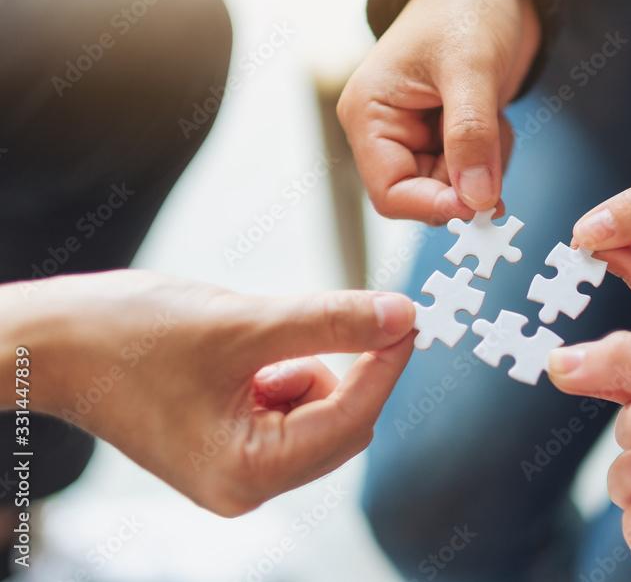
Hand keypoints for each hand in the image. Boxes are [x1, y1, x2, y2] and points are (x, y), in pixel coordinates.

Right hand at [2, 270, 414, 515]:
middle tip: (359, 313)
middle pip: (342, 425)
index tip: (410, 316)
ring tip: (261, 337)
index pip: (351, 418)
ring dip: (316, 366)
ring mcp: (235, 468)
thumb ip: (329, 322)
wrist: (51, 343)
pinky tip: (251, 350)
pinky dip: (290, 371)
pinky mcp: (227, 443)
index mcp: (247, 473)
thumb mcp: (243, 324)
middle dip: (353, 367)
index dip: (387, 363)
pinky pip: (288, 408)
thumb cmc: (126, 338)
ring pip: (319, 413)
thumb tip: (399, 316)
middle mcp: (245, 486)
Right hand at [338, 0, 540, 222]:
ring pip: (456, 188)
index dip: (436, 206)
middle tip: (496, 141)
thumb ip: (471, 136)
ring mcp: (417, 137)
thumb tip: (476, 200)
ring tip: (492, 113)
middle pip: (427, 196)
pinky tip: (493, 115)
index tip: (483, 202)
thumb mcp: (470, 69)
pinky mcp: (446, 137)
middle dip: (469, 178)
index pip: (391, 194)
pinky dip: (493, 154)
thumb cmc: (465, 7)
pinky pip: (473, 172)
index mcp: (370, 116)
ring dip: (486, 164)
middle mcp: (386, 133)